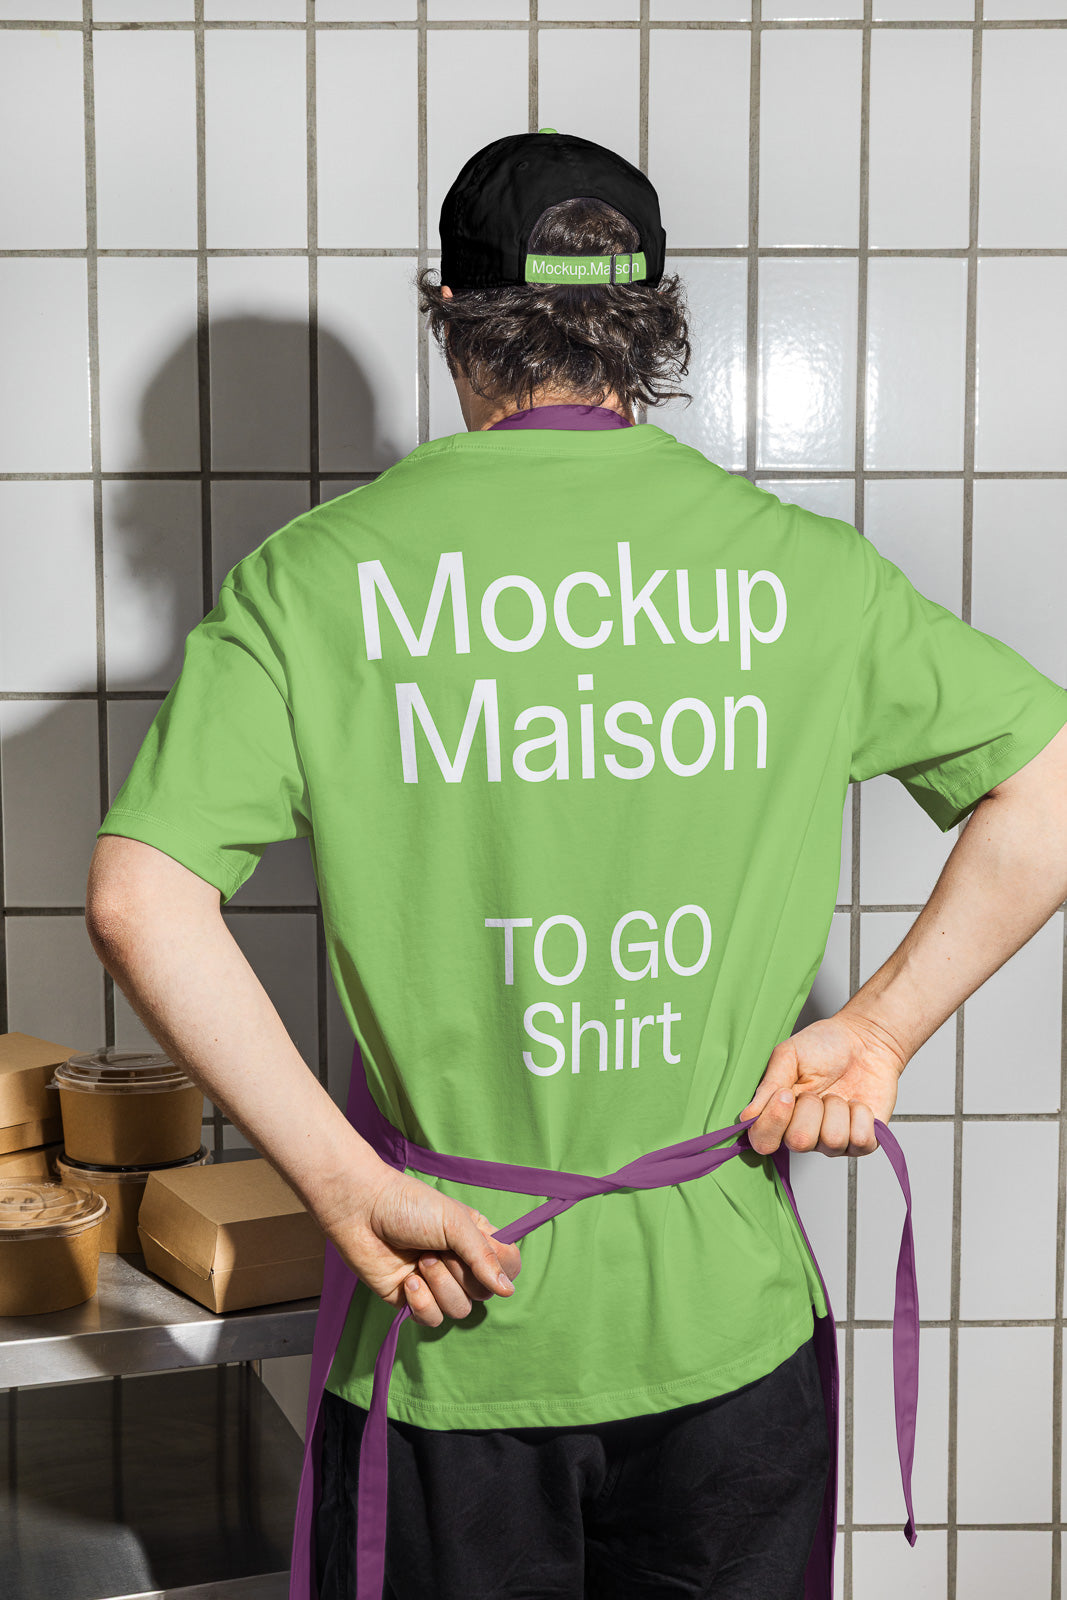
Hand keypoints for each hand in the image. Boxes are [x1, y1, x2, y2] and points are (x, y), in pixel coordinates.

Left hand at [321, 1166, 523, 1328]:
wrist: (361, 1211)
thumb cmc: (409, 1206)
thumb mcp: (455, 1222)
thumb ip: (484, 1256)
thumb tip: (508, 1292)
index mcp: (476, 1239)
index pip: (509, 1267)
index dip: (502, 1268)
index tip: (482, 1255)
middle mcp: (460, 1263)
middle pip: (484, 1293)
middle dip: (460, 1274)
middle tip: (435, 1250)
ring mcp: (436, 1283)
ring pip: (459, 1310)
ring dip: (439, 1286)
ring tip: (419, 1261)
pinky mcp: (412, 1299)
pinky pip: (432, 1319)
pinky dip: (421, 1302)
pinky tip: (407, 1280)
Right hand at [739, 1010, 907, 1157]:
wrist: (866, 1038)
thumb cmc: (826, 1045)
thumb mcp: (788, 1056)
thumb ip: (768, 1086)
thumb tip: (747, 1116)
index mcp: (780, 1115)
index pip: (764, 1141)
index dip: (774, 1121)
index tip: (786, 1094)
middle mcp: (804, 1133)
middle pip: (799, 1142)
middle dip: (811, 1109)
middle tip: (816, 1091)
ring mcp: (833, 1140)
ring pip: (832, 1141)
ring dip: (838, 1109)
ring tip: (838, 1094)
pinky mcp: (863, 1142)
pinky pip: (861, 1140)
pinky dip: (861, 1115)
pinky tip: (856, 1103)